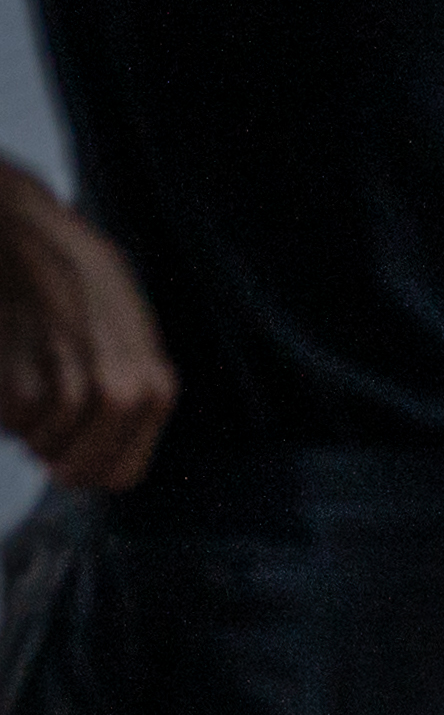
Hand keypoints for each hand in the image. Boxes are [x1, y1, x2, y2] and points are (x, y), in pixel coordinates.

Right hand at [0, 167, 172, 492]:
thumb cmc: (84, 288)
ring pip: (42, 447)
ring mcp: (75, 390)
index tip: (72, 449)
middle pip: (80, 472)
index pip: (123, 475)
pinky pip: (13, 422)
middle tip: (46, 419)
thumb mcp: (132, 338)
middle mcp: (124, 394)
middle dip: (57, 457)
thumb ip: (132, 394)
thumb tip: (106, 462)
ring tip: (34, 372)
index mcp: (156, 388)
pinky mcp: (23, 384)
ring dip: (29, 423)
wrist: (34, 239)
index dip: (90, 468)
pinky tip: (13, 364)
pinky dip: (6, 405)